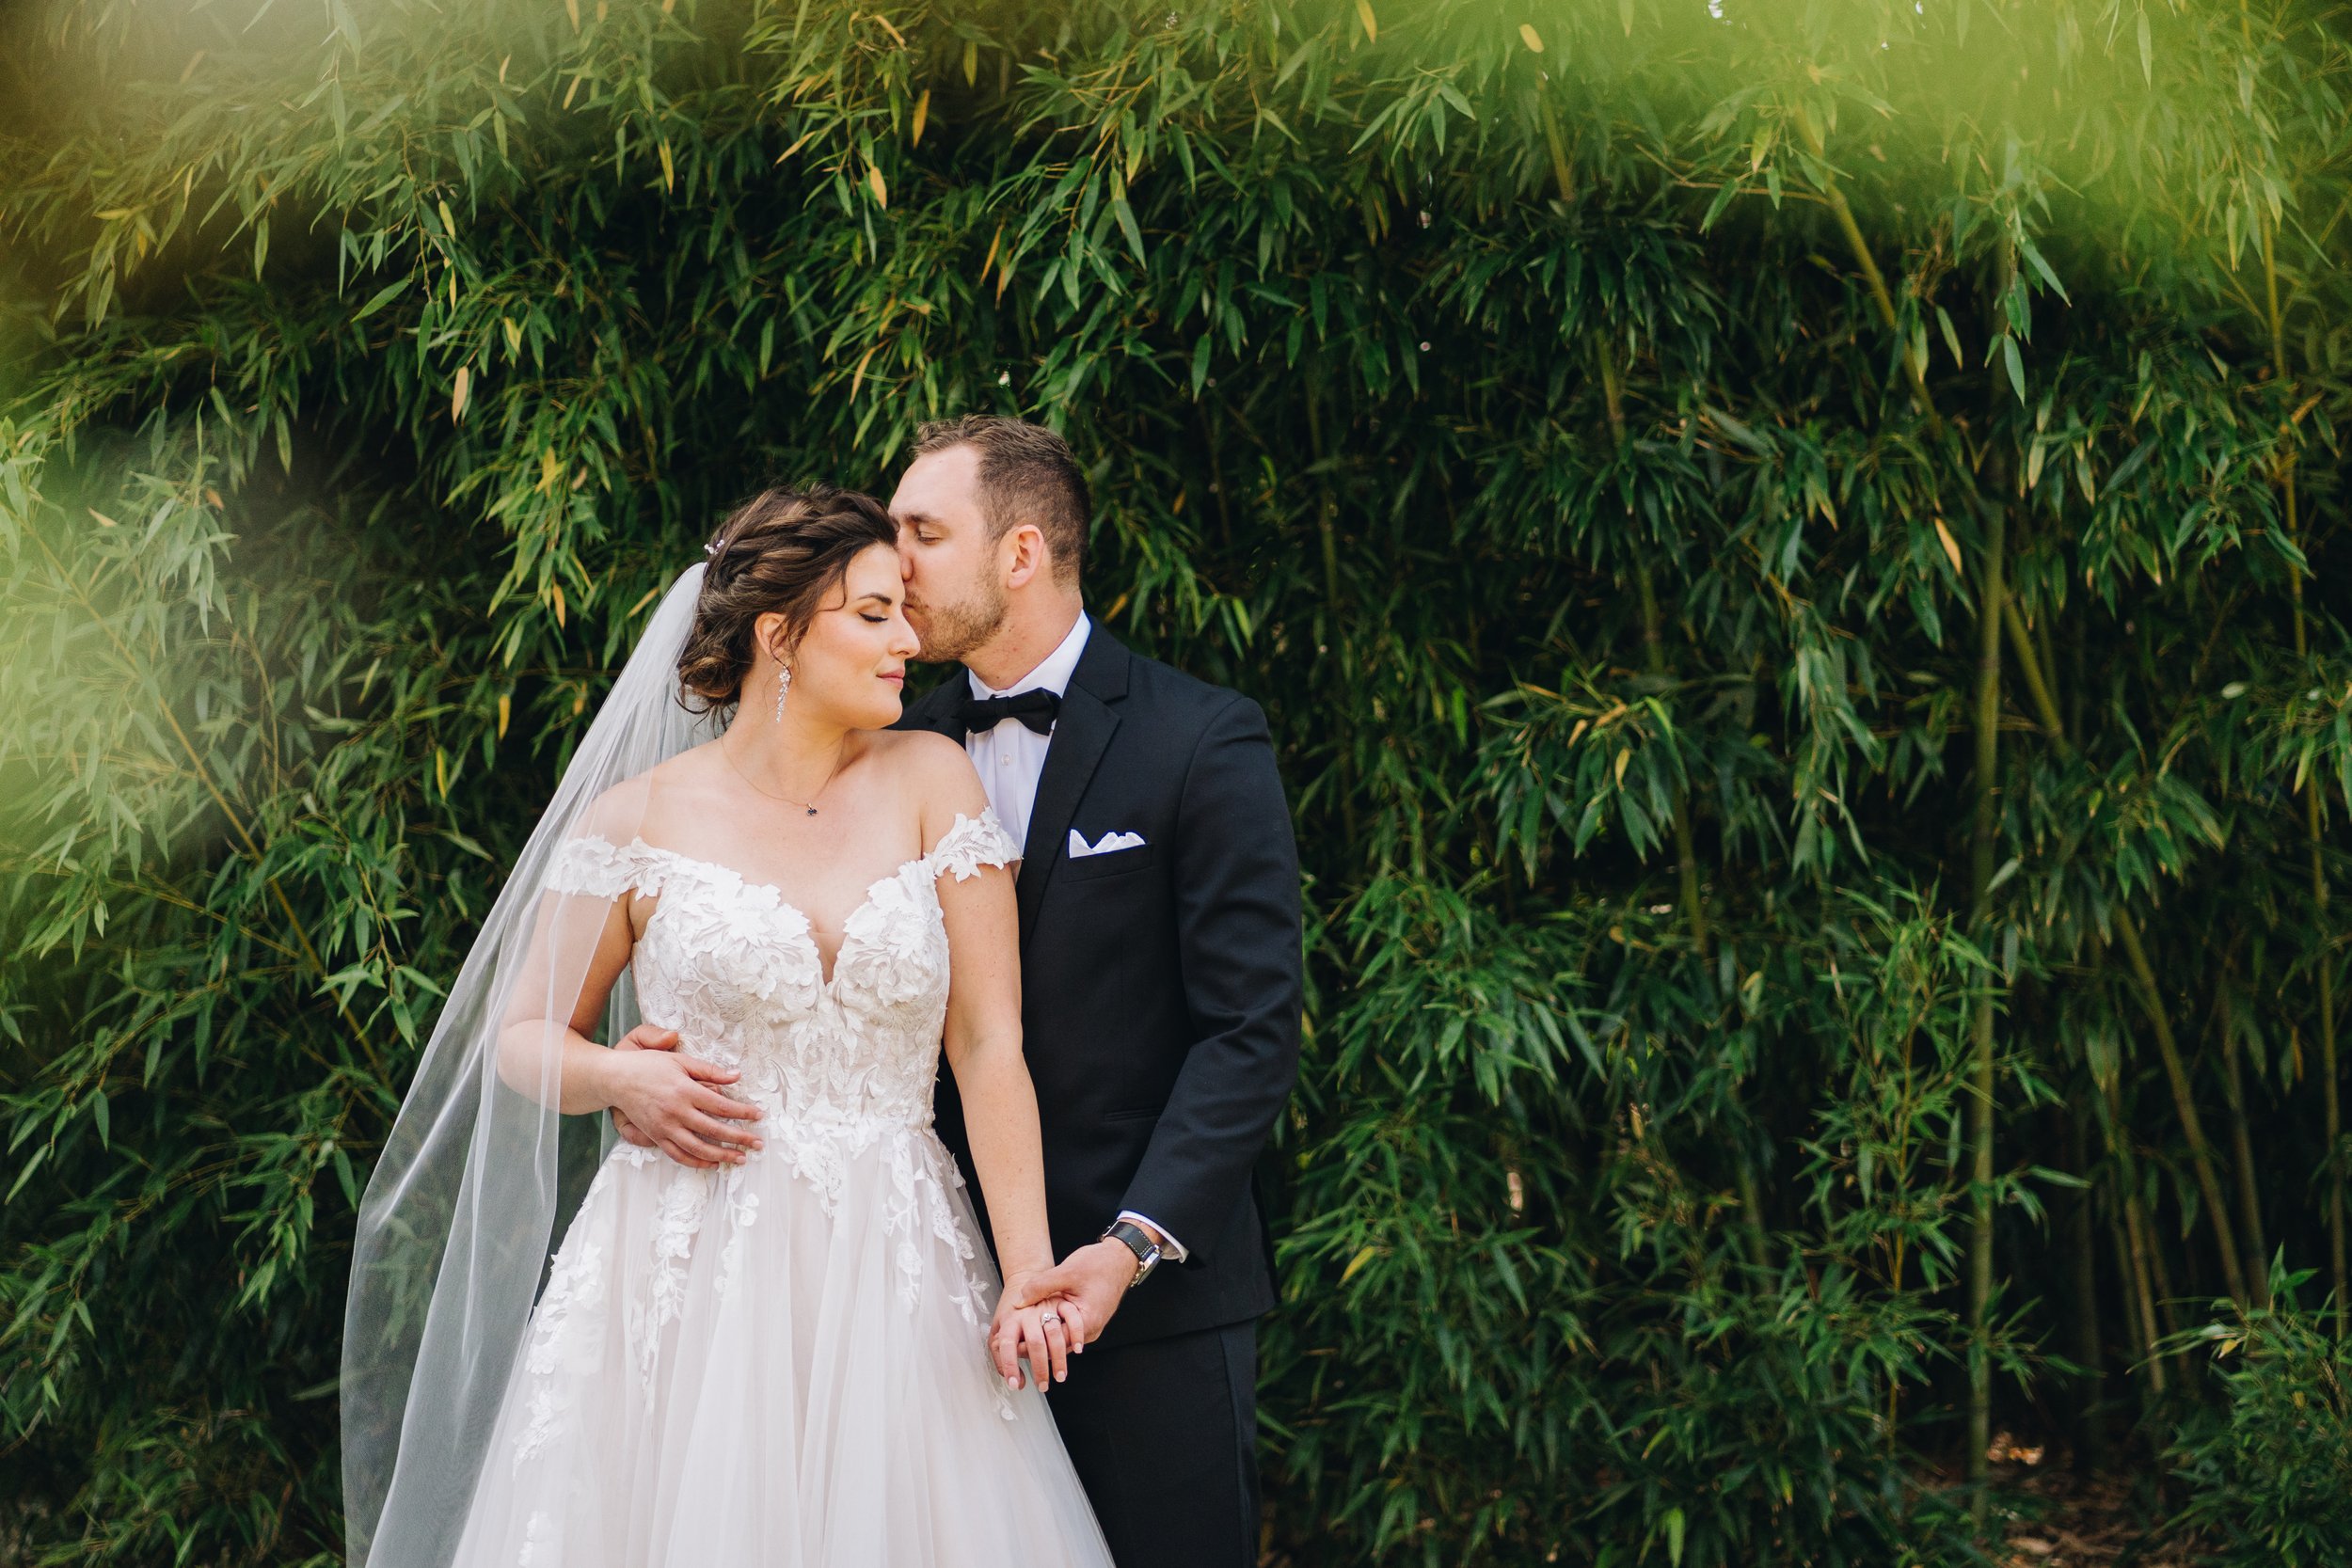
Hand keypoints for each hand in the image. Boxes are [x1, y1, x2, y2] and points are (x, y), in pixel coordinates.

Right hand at [601, 1032, 761, 1168]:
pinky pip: (678, 1155)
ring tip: (740, 1159)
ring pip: (698, 1148)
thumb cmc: (649, 1065)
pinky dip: (696, 1162)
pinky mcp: (656, 1136)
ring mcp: (665, 1127)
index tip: (759, 1116)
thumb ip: (710, 1070)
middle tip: (758, 1144)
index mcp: (685, 1090)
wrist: (616, 1079)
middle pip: (714, 1130)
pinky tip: (712, 1163)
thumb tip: (737, 1075)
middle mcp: (676, 1112)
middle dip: (740, 1138)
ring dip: (721, 1156)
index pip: (721, 1106)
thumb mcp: (680, 1060)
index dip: (743, 1113)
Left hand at [994, 1238, 1135, 1374]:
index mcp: (1087, 1322)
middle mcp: (1090, 1330)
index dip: (1032, 1343)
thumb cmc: (1099, 1264)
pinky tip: (1038, 1321)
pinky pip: (1066, 1329)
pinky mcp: (1086, 1320)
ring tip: (1021, 1334)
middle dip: (1035, 1344)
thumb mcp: (1067, 1272)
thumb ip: (1041, 1286)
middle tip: (1012, 1343)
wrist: (1120, 1258)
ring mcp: (1089, 1327)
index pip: (1054, 1342)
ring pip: (1061, 1338)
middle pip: (1057, 1345)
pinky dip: (1052, 1327)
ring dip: (1043, 1335)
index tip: (1013, 1345)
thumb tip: (1019, 1302)